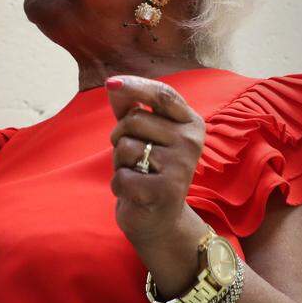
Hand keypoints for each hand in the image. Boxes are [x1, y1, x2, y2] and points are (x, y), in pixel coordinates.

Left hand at [107, 75, 206, 250]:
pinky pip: (121, 176)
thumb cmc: (148, 169)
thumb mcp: (143, 135)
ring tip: (137, 173)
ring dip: (120, 162)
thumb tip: (113, 84)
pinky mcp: (165, 191)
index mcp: (190, 123)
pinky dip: (119, 185)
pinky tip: (135, 192)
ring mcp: (180, 166)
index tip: (110, 83)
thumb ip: (131, 108)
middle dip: (120, 136)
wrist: (160, 219)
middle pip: (134, 119)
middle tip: (134, 156)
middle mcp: (191, 142)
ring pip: (125, 146)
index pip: (162, 94)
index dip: (134, 86)